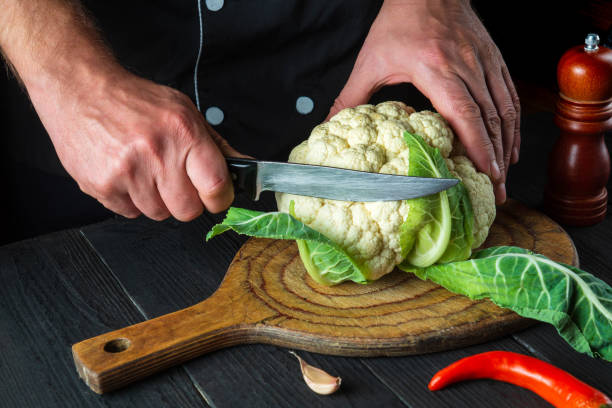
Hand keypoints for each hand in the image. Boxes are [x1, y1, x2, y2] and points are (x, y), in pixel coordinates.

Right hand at [35, 69, 240, 219]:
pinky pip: (130, 212)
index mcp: (184, 133)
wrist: (80, 91)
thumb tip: (246, 168)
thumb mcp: (185, 112)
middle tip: (173, 178)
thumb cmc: (136, 102)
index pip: (216, 187)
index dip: (220, 198)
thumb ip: (217, 146)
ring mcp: (127, 172)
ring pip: (158, 214)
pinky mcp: (102, 186)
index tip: (216, 195)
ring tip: (144, 170)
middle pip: (188, 211)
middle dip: (185, 200)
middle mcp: (156, 153)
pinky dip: (130, 199)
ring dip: (156, 199)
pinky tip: (125, 173)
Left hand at [328, 0, 519, 203]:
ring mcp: (483, 62)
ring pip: (504, 109)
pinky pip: (508, 94)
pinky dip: (513, 122)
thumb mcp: (370, 59)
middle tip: (497, 190)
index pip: (464, 114)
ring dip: (507, 144)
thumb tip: (328, 124)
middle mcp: (466, 67)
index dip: (478, 146)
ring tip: (505, 175)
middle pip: (489, 119)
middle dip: (495, 158)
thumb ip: (351, 96)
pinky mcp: (492, 59)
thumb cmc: (399, 21)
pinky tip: (510, 142)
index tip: (485, 174)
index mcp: (436, 69)